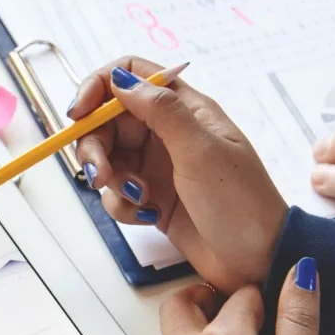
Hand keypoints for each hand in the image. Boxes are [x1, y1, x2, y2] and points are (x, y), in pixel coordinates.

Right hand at [69, 56, 287, 293]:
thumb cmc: (239, 201)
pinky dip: (121, 204)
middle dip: (95, 146)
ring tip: (135, 198)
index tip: (79, 113)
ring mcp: (157, 165)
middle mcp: (166, 132)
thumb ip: (160, 111)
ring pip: (107, 158)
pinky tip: (146, 215)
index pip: (131, 75)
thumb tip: (121, 79)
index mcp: (184, 109)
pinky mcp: (150, 196)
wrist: (255, 259)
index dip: (99, 87)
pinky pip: (116, 191)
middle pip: (108, 120)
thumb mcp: (200, 151)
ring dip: (110, 179)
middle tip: (100, 174)